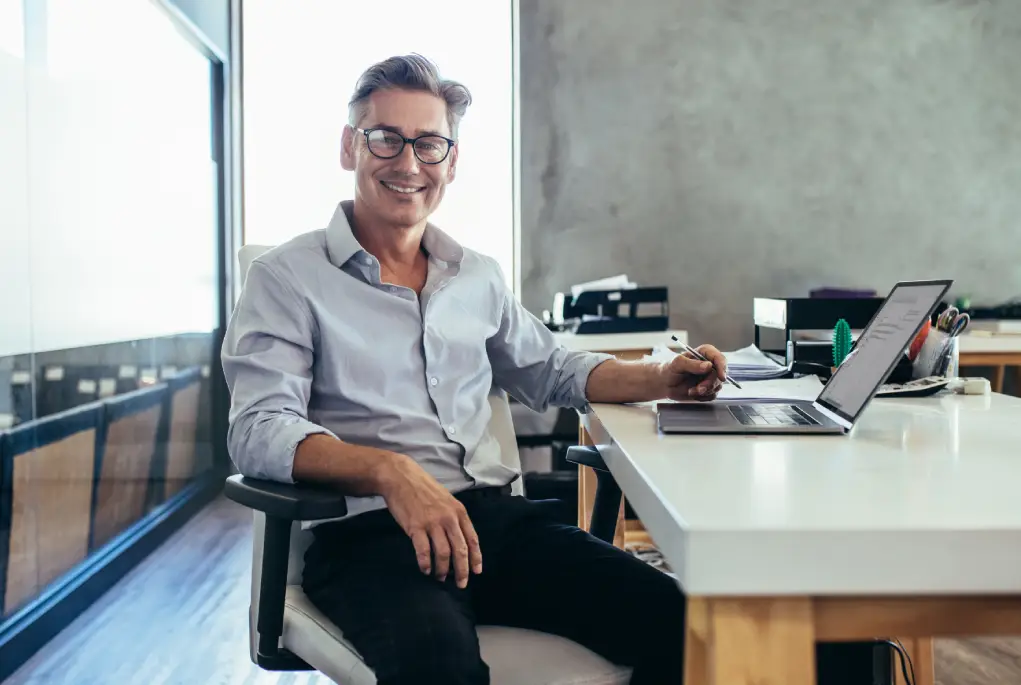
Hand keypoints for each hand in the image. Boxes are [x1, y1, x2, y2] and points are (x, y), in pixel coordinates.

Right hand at [378, 454, 481, 588]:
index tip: (476, 572)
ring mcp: (432, 523)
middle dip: (462, 570)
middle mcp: (448, 518)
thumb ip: (454, 517)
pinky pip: (424, 551)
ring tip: (440, 577)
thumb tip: (459, 538)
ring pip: (443, 553)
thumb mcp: (446, 499)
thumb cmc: (424, 488)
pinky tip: (425, 569)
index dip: (475, 558)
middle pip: (460, 550)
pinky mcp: (416, 527)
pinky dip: (425, 564)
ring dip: (443, 569)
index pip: (472, 539)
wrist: (401, 477)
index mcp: (459, 512)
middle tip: (461, 584)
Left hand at [661, 344, 726, 400]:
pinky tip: (693, 393)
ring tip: (691, 391)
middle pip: (719, 375)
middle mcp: (709, 364)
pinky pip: (712, 395)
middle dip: (709, 384)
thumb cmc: (669, 369)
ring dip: (705, 391)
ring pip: (717, 386)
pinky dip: (703, 397)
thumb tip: (708, 366)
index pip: (719, 358)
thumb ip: (692, 364)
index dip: (722, 367)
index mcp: (704, 353)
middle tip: (699, 389)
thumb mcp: (677, 364)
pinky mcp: (708, 388)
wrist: (664, 384)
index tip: (721, 377)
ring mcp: (709, 377)